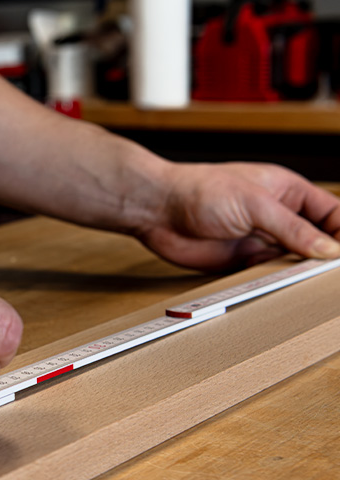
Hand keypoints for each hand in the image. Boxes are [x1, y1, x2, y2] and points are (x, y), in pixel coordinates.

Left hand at [138, 162, 339, 270]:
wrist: (156, 209)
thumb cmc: (199, 190)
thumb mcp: (254, 204)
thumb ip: (291, 228)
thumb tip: (329, 249)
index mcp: (287, 192)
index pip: (332, 214)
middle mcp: (277, 217)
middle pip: (316, 240)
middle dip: (326, 257)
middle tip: (330, 275)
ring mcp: (260, 240)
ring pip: (294, 261)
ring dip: (302, 273)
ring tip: (311, 285)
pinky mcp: (241, 262)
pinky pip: (268, 276)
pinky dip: (277, 284)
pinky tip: (282, 289)